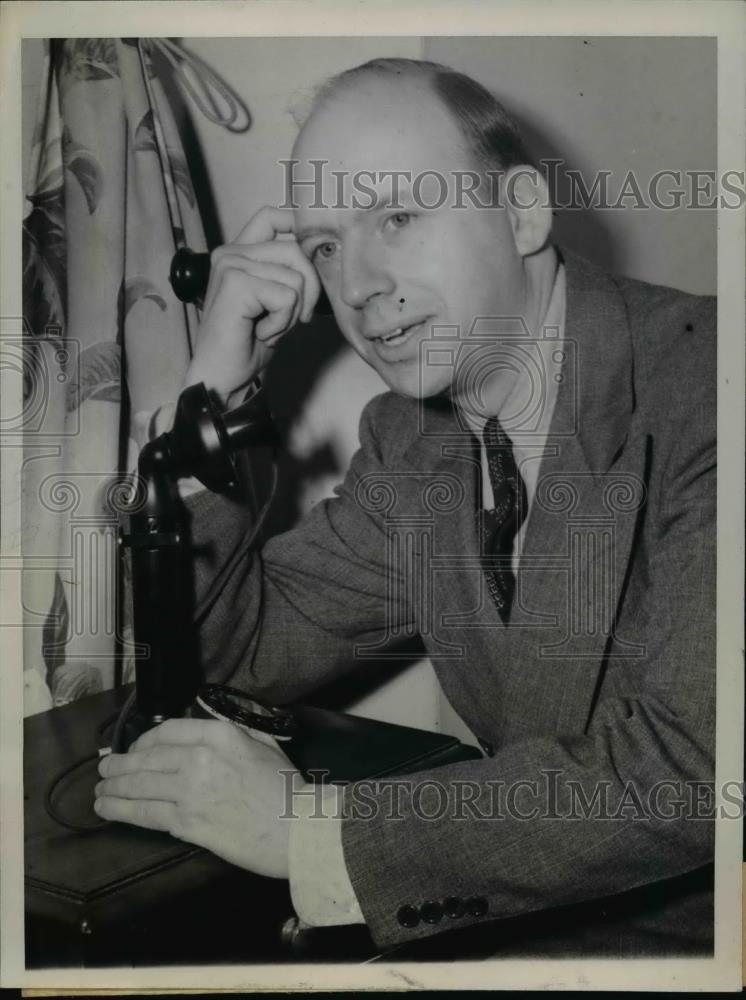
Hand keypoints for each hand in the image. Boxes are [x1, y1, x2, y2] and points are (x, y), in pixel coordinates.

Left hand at [94, 718, 297, 878]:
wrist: (297, 828)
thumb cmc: (286, 787)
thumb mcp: (263, 744)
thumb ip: (233, 733)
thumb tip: (208, 728)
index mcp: (220, 735)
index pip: (167, 731)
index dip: (144, 740)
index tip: (135, 749)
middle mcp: (199, 758)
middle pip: (146, 758)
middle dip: (120, 764)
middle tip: (105, 769)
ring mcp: (190, 791)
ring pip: (139, 786)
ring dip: (113, 787)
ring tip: (100, 790)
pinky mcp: (186, 823)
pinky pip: (145, 814)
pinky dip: (121, 810)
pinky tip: (107, 808)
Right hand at [184, 206, 321, 404]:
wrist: (221, 376)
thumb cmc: (247, 344)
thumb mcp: (276, 303)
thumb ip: (290, 276)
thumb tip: (323, 257)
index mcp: (238, 254)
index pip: (271, 216)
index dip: (297, 223)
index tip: (314, 244)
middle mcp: (230, 253)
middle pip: (296, 250)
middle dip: (308, 290)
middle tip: (290, 319)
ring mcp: (230, 265)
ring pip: (296, 276)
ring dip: (292, 312)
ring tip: (267, 328)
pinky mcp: (235, 283)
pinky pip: (287, 296)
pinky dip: (282, 322)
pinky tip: (260, 333)